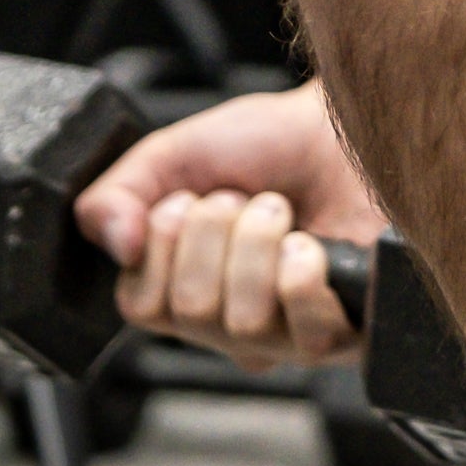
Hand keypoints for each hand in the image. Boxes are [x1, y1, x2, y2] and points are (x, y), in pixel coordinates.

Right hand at [73, 80, 387, 369]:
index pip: (141, 306)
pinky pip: (309, 333)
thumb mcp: (172, 154)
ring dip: (259, 243)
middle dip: (215, 232)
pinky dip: (303, 274)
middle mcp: (235, 327)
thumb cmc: (269, 146)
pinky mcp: (350, 335)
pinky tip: (311, 245)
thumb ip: (117, 194)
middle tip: (244, 198)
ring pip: (245, 324)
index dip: (162, 242)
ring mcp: (292, 338)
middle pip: (193, 314)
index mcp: (186, 293)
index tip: (189, 199)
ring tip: (281, 212)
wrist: (343, 128)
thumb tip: (115, 244)